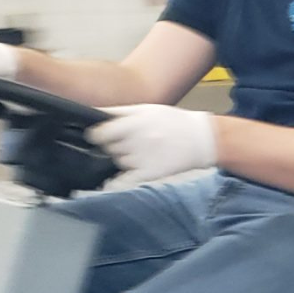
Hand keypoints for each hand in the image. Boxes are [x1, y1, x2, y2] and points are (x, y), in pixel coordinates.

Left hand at [88, 105, 217, 181]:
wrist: (201, 139)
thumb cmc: (172, 121)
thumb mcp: (146, 109)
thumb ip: (118, 112)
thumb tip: (92, 113)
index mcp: (134, 123)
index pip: (100, 133)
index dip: (97, 135)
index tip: (99, 135)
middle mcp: (136, 142)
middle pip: (108, 148)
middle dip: (113, 145)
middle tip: (127, 141)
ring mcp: (142, 160)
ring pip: (118, 161)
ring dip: (123, 158)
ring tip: (139, 153)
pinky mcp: (149, 174)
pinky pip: (123, 181)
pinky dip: (115, 183)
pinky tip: (113, 182)